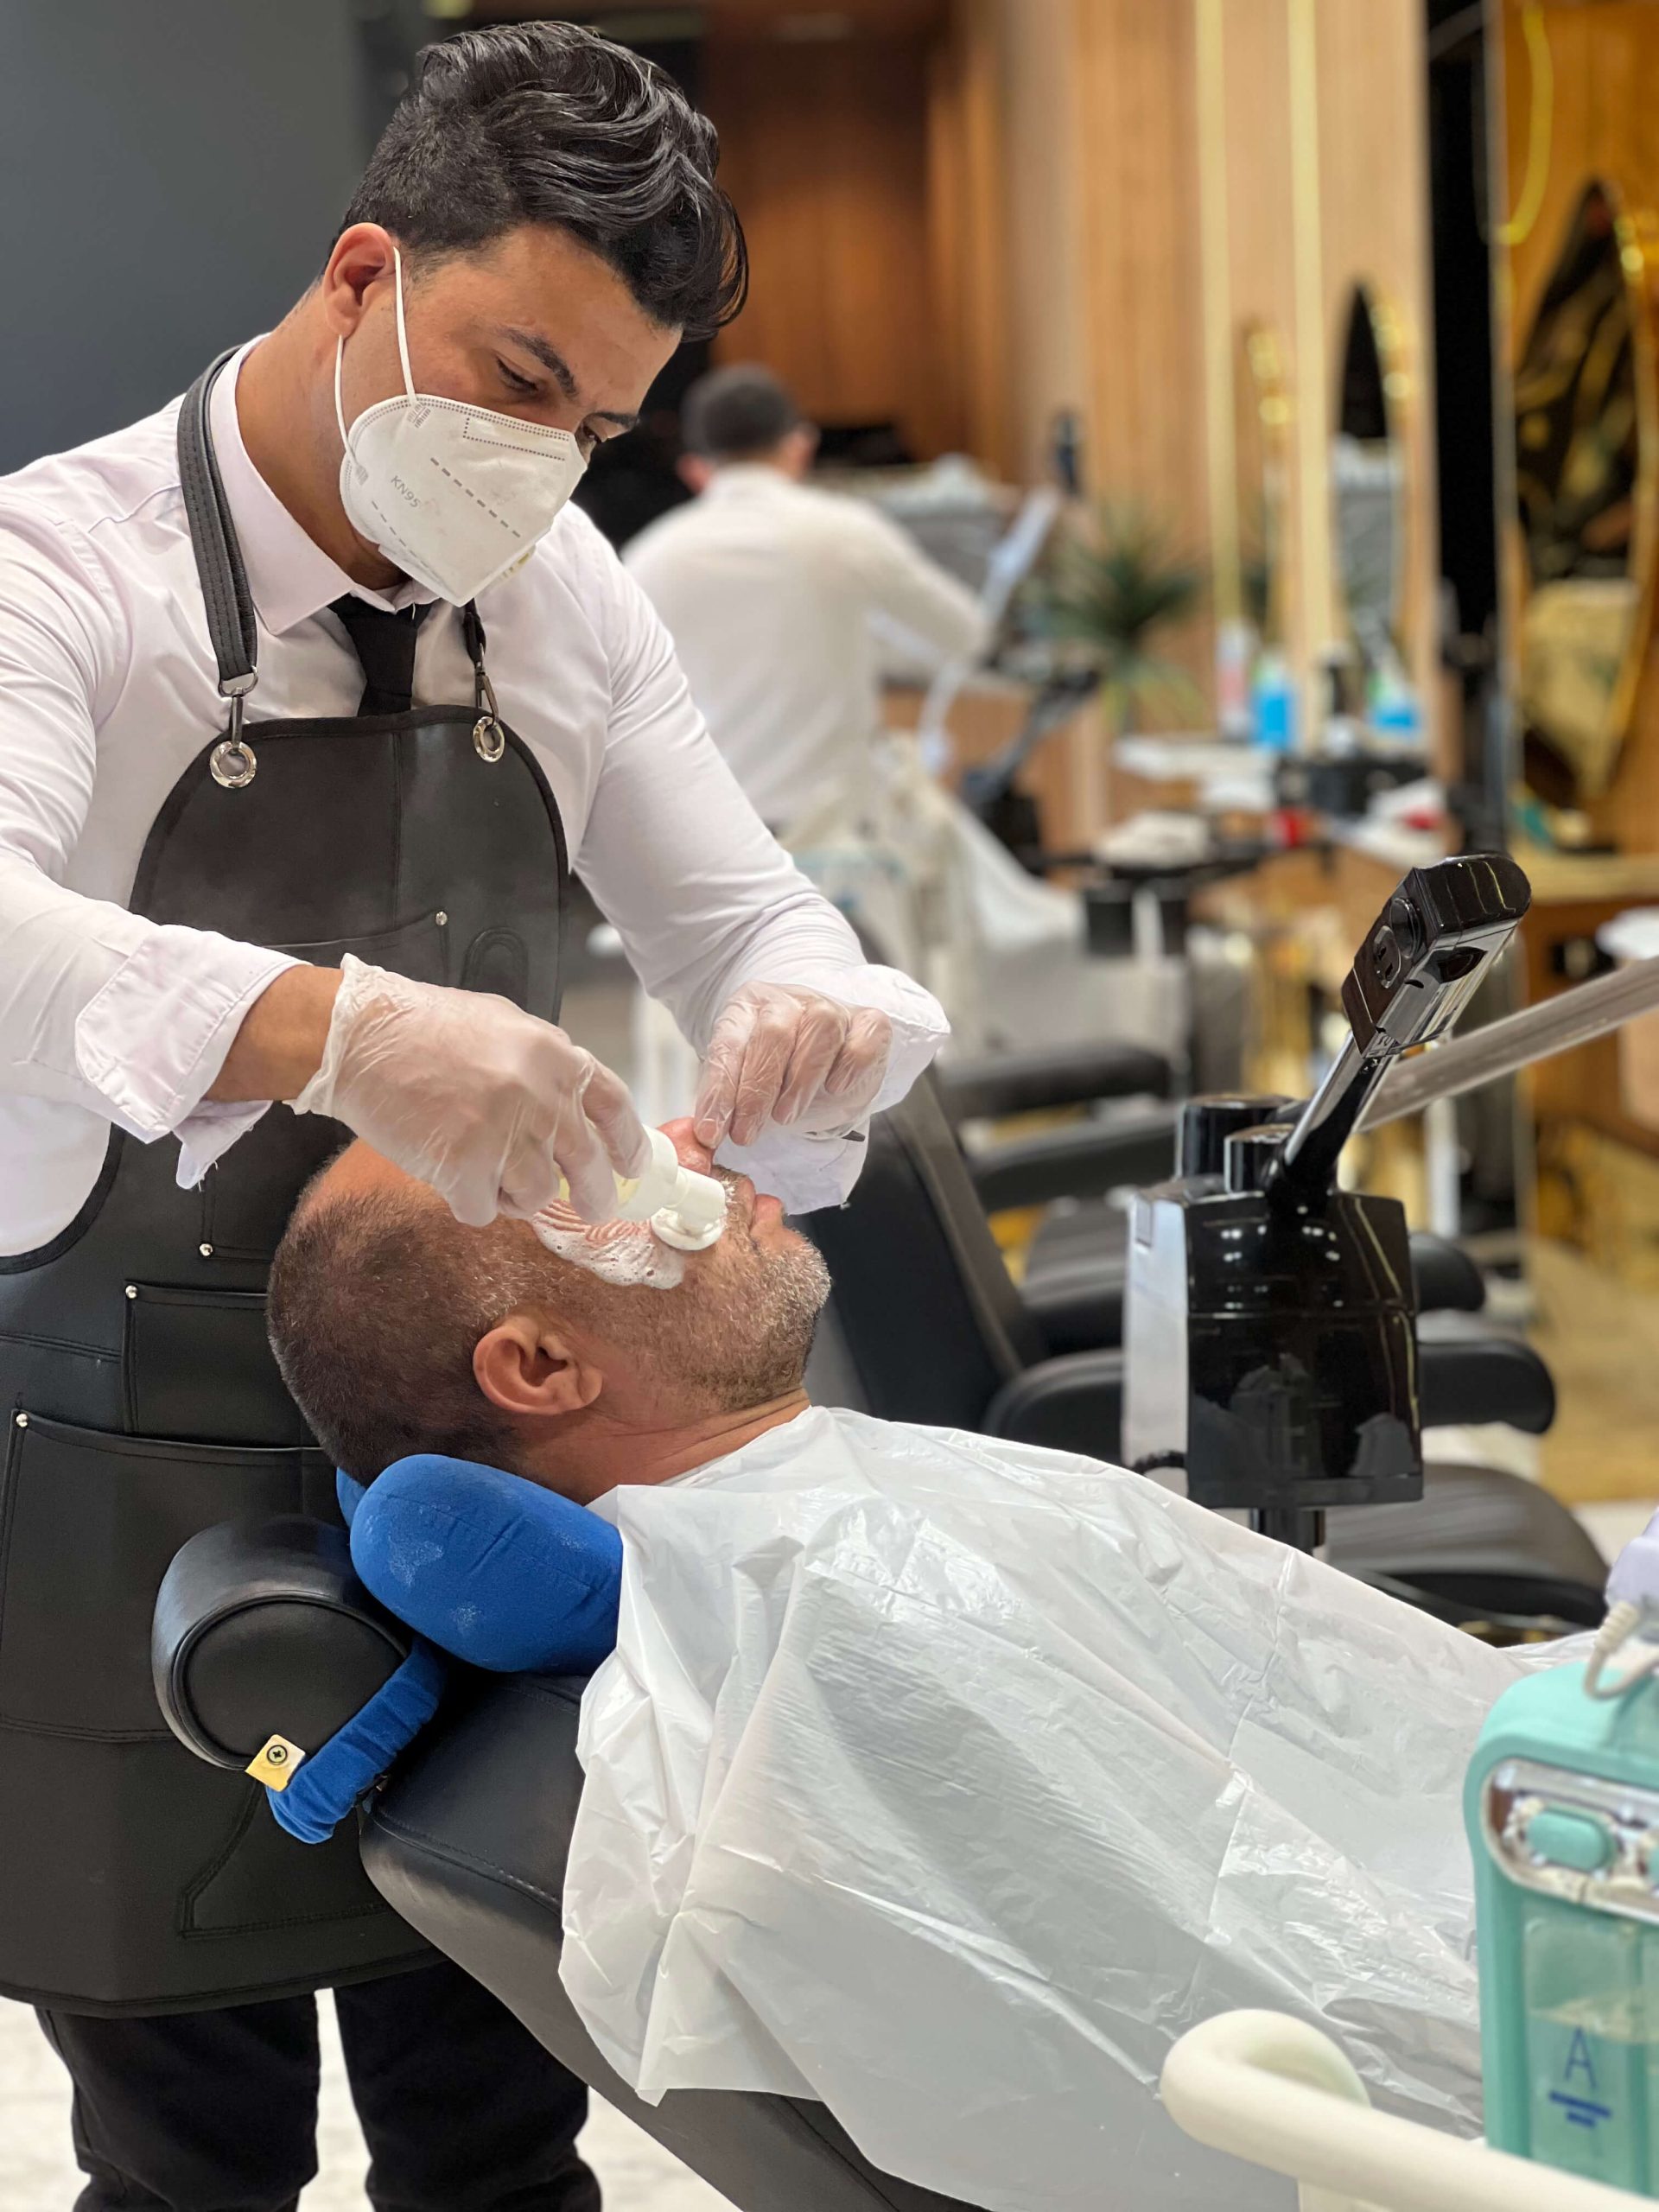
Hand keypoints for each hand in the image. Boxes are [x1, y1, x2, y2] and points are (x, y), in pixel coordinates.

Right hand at [288, 957, 648, 1226]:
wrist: (360, 1036)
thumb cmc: (422, 1028)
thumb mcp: (503, 1025)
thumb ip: (545, 1065)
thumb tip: (570, 1107)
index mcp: (555, 1057)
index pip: (615, 1108)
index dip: (628, 1146)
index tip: (630, 1168)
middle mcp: (540, 1097)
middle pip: (588, 1166)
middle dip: (594, 1196)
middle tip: (589, 1208)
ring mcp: (504, 1134)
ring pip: (537, 1197)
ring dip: (515, 1195)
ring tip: (486, 1172)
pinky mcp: (465, 1167)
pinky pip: (483, 1211)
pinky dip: (468, 1202)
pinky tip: (448, 1174)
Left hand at [694, 984, 891, 1151]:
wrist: (827, 1053)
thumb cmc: (780, 1070)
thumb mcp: (745, 1082)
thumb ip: (727, 1101)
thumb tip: (706, 1135)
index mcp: (747, 1008)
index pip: (729, 1044)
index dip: (719, 1090)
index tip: (712, 1130)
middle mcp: (787, 1001)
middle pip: (773, 1034)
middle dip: (756, 1090)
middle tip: (746, 1132)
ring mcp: (830, 1008)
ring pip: (819, 1029)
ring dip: (800, 1080)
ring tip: (785, 1116)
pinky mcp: (868, 1022)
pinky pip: (863, 1036)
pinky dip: (850, 1063)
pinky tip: (835, 1087)